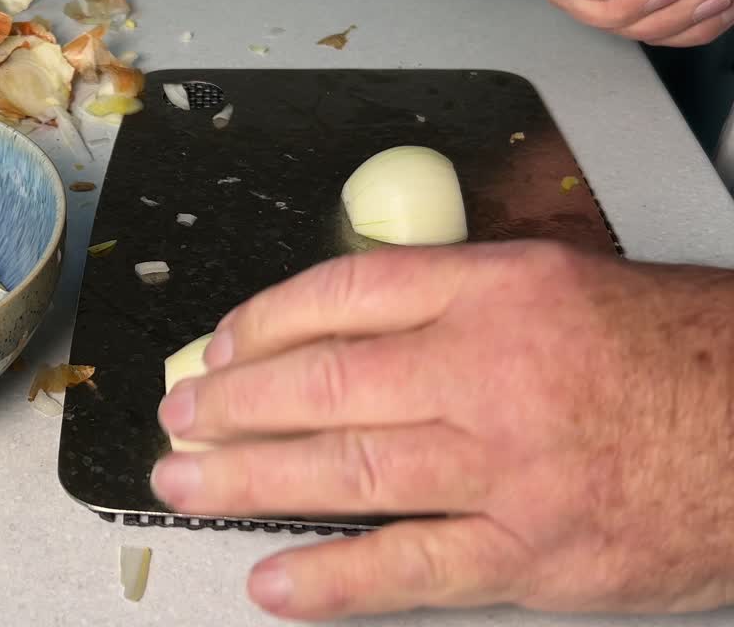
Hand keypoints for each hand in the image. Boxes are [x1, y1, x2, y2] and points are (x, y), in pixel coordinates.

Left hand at [151, 241, 733, 620]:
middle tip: (179, 419)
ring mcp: (508, 467)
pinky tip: (271, 579)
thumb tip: (346, 327)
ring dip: (249, 480)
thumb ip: (456, 300)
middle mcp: (493, 370)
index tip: (220, 346)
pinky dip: (332, 578)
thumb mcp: (566, 284)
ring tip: (186, 485)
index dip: (262, 322)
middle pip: (323, 382)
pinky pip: (409, 567)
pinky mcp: (534, 553)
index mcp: (500, 290)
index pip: (342, 294)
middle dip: (231, 404)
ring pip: (345, 470)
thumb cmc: (685, 353)